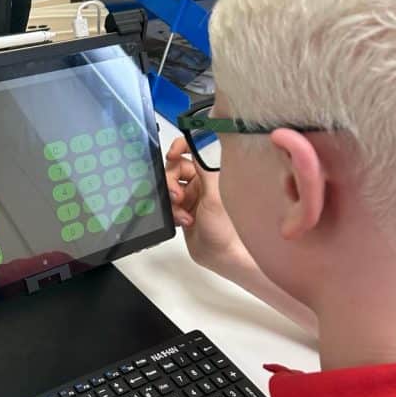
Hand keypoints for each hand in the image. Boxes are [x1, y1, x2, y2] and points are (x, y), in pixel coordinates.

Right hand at [165, 137, 249, 274]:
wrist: (220, 255)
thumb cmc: (226, 229)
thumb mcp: (214, 194)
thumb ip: (204, 166)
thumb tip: (200, 141)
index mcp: (213, 173)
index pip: (194, 149)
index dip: (180, 147)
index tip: (172, 154)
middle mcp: (203, 182)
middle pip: (176, 168)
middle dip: (171, 180)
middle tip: (177, 195)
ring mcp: (193, 196)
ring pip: (170, 186)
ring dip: (172, 198)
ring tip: (181, 210)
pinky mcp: (184, 209)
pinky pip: (169, 203)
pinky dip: (172, 211)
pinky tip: (183, 220)